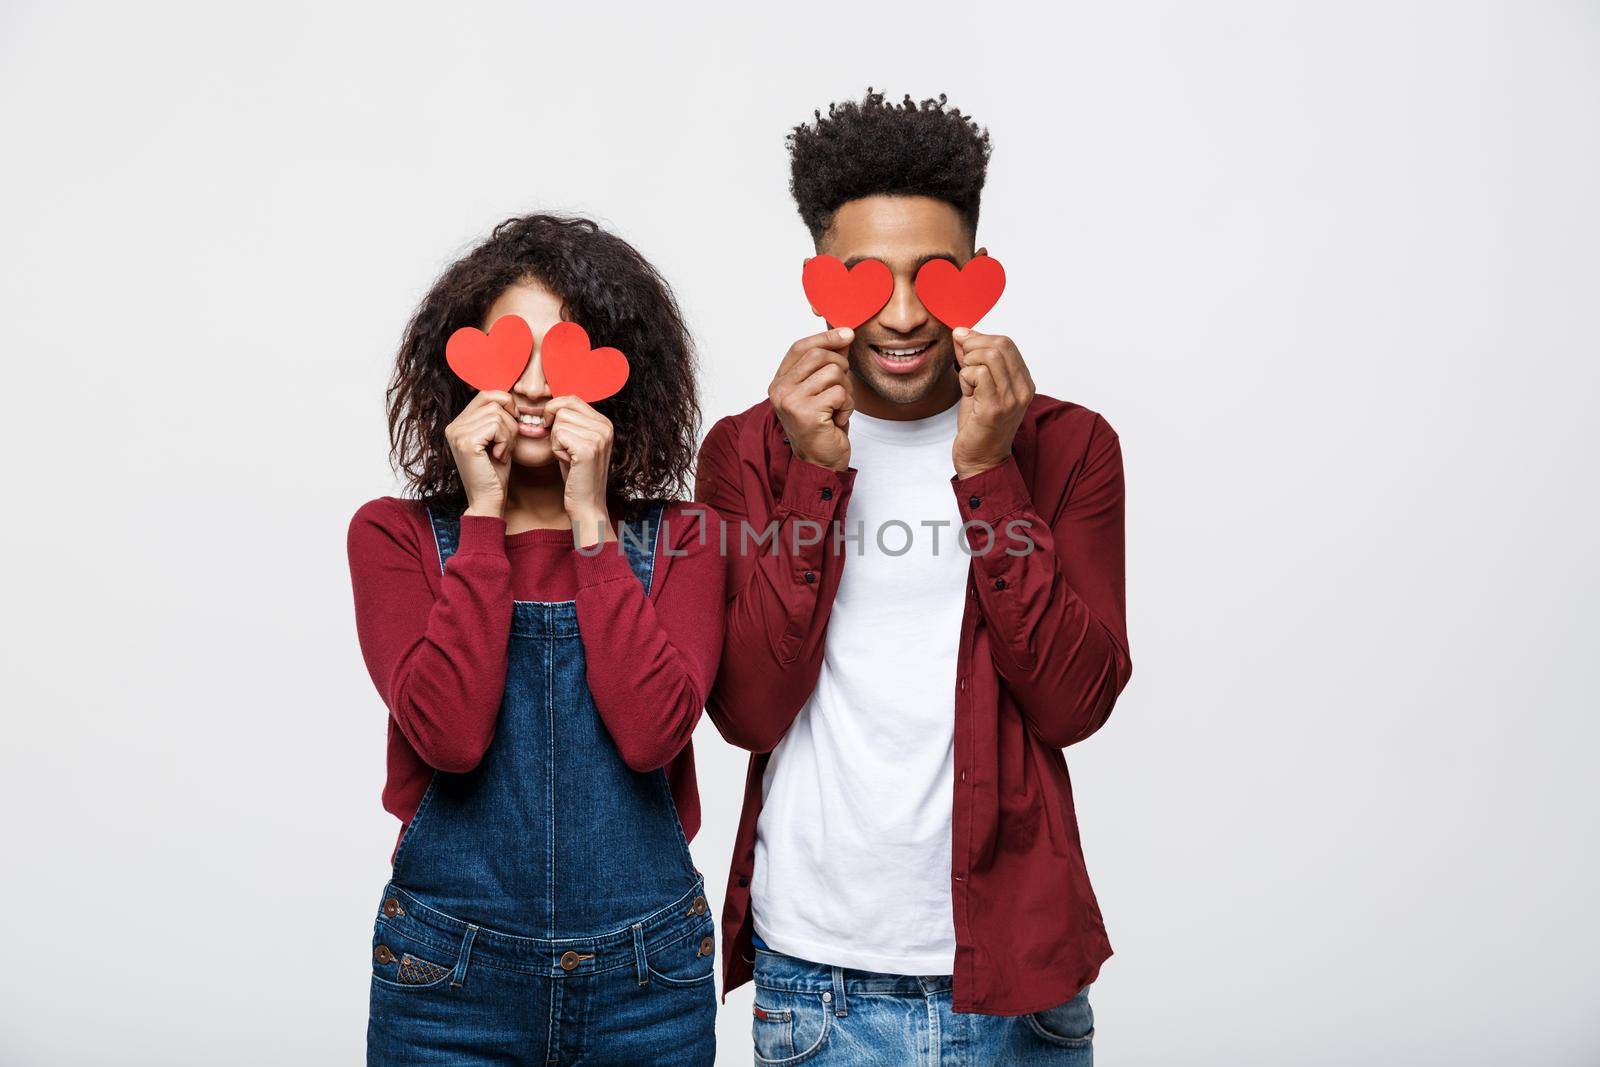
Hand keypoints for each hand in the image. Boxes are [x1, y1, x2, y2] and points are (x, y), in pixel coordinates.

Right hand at [446, 391, 516, 516]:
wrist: (488, 500)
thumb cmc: (495, 472)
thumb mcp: (496, 438)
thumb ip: (496, 417)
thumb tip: (509, 395)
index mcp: (458, 423)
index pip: (487, 394)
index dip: (506, 406)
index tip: (510, 430)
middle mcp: (453, 425)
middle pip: (494, 401)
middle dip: (509, 421)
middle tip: (506, 444)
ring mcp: (457, 433)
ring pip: (497, 414)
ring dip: (508, 435)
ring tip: (500, 453)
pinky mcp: (465, 442)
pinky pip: (496, 426)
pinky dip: (505, 441)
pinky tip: (498, 457)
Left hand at [545, 395, 614, 546]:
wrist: (587, 505)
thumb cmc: (577, 476)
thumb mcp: (576, 442)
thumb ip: (571, 421)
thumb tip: (550, 403)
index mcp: (605, 423)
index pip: (572, 399)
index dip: (554, 411)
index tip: (551, 428)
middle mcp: (605, 426)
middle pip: (563, 408)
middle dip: (555, 428)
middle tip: (564, 449)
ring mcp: (599, 436)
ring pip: (559, 421)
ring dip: (555, 440)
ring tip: (568, 457)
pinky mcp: (588, 448)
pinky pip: (558, 434)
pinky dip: (556, 449)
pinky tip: (567, 462)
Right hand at [769, 327, 854, 470]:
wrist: (821, 462)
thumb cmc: (823, 425)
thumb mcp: (823, 389)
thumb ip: (829, 362)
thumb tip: (844, 334)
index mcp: (780, 382)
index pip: (800, 347)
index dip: (826, 337)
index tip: (847, 333)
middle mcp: (780, 390)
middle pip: (819, 356)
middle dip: (841, 367)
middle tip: (841, 389)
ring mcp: (791, 402)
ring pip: (833, 373)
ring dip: (846, 390)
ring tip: (837, 407)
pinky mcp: (807, 414)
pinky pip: (840, 393)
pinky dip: (847, 405)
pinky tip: (837, 419)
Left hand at [952, 328, 1034, 478]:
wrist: (981, 460)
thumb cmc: (978, 425)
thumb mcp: (978, 386)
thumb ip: (974, 359)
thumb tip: (962, 333)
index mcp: (1024, 381)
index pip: (1006, 343)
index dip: (980, 338)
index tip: (963, 346)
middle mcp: (1024, 389)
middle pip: (1000, 344)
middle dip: (973, 346)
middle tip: (963, 363)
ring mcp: (1012, 399)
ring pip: (989, 356)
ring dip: (969, 364)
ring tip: (968, 383)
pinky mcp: (996, 408)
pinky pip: (979, 374)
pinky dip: (965, 378)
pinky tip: (967, 393)